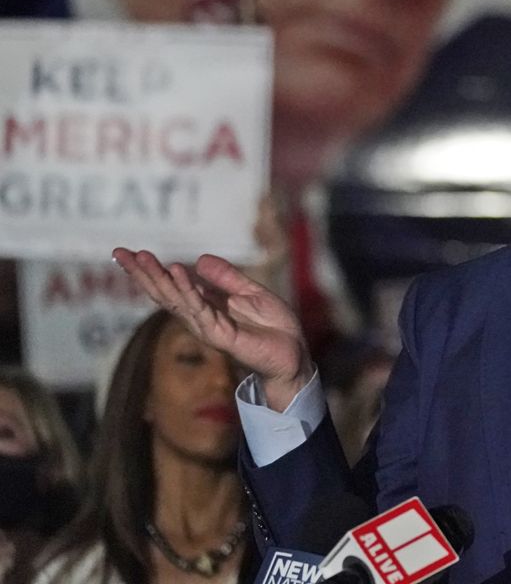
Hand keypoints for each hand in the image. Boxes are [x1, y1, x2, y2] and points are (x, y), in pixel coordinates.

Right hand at [113, 248, 313, 411]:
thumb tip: (199, 260)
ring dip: (158, 278)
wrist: (294, 353)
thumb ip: (226, 278)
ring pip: (176, 300)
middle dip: (142, 274)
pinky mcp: (221, 334)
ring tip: (141, 258)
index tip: (130, 253)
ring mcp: (208, 326)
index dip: (151, 271)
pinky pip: (200, 309)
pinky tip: (176, 272)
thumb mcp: (251, 293)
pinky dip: (187, 289)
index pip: (173, 287)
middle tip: (120, 253)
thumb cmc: (274, 328)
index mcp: (207, 306)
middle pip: (165, 293)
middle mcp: (201, 317)